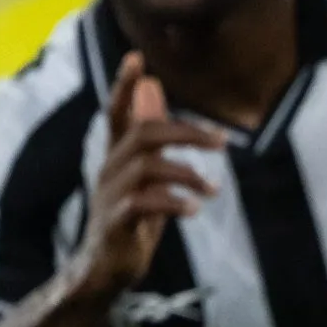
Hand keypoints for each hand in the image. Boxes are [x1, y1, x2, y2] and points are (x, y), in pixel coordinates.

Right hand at [77, 53, 222, 298]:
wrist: (104, 269)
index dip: (124, 86)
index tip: (137, 57)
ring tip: (212, 190)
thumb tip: (154, 86)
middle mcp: (110, 169)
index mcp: (118, 156)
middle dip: (186, 132)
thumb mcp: (144, 170)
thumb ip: (152, 131)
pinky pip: (145, 202)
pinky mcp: (116, 222)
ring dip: (188, 174)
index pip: (116, 113)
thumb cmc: (130, 217)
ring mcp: (111, 195)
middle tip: (223, 141)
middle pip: (144, 134)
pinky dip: (174, 203)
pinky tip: (193, 210)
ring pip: (148, 166)